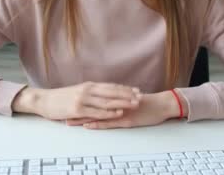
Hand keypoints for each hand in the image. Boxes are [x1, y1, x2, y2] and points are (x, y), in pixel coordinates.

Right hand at [12, 82, 141, 120]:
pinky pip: (97, 111)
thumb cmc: (60, 97)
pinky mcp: (78, 109)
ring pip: (107, 101)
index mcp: (88, 85)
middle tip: (141, 97)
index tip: (137, 90)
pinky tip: (118, 113)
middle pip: (112, 92)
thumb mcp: (77, 91)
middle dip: (128, 94)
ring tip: (134, 104)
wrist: (43, 100)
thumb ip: (90, 92)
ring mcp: (82, 99)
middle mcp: (87, 90)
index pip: (111, 86)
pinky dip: (109, 112)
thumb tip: (103, 95)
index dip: (125, 88)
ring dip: (122, 103)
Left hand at [65, 91, 183, 128]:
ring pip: (97, 115)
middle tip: (61, 113)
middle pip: (91, 107)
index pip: (92, 100)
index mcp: (114, 97)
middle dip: (75, 110)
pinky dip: (97, 124)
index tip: (65, 104)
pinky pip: (110, 122)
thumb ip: (116, 101)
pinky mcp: (126, 120)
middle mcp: (115, 103)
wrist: (162, 104)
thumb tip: (105, 101)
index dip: (78, 102)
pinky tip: (88, 126)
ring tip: (68, 122)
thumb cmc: (147, 103)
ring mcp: (120, 111)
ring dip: (82, 119)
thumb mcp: (128, 100)